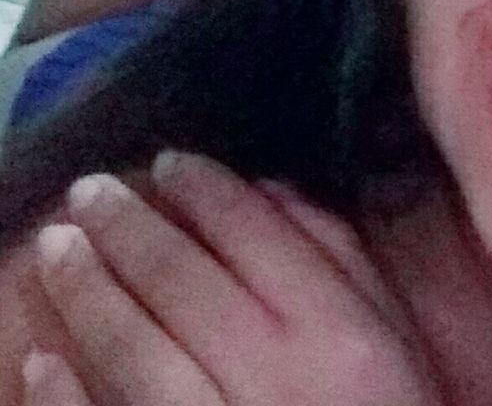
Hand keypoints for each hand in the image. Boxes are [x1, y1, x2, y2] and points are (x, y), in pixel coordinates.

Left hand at [25, 152, 443, 405]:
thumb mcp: (398, 337)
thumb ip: (347, 261)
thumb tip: (274, 192)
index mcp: (337, 329)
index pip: (255, 234)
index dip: (204, 190)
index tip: (166, 163)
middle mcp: (273, 373)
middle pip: (182, 281)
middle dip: (127, 227)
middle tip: (87, 190)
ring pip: (134, 350)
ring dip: (87, 292)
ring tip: (55, 247)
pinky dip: (65, 398)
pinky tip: (38, 359)